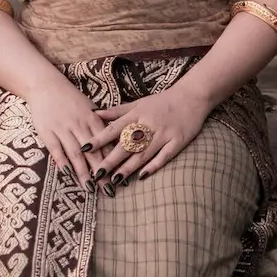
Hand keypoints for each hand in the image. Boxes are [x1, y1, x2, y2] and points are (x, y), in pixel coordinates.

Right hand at [24, 69, 105, 184]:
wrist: (46, 86)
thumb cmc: (70, 99)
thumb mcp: (89, 108)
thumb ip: (100, 125)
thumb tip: (115, 142)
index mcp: (92, 118)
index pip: (106, 143)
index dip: (114, 161)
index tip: (122, 177)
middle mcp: (79, 125)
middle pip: (93, 152)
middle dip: (102, 172)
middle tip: (109, 190)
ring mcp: (63, 129)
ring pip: (76, 153)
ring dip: (83, 172)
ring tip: (90, 188)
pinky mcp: (47, 132)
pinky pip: (56, 149)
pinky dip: (62, 162)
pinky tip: (68, 175)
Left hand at [87, 80, 212, 187]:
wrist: (192, 96)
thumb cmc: (162, 102)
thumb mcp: (139, 103)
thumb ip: (117, 111)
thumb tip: (94, 113)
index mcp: (138, 114)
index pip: (114, 128)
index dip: (99, 139)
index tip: (84, 148)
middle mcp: (149, 124)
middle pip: (127, 144)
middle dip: (111, 159)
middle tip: (97, 174)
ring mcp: (164, 133)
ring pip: (144, 153)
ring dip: (129, 167)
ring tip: (115, 179)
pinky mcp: (178, 141)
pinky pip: (164, 156)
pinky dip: (154, 166)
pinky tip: (142, 176)